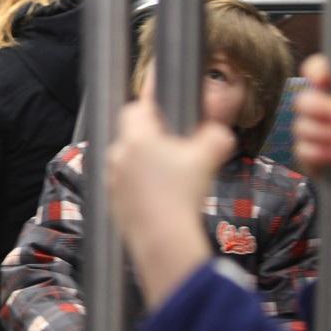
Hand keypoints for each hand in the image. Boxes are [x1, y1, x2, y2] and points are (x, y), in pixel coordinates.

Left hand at [107, 98, 235, 308]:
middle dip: (149, 131)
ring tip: (168, 169)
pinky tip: (158, 193)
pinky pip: (124, 182)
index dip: (150, 99)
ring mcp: (111, 178)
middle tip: (172, 138)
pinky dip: (138, 182)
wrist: (162, 237)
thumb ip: (216, 136)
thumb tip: (219, 134)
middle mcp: (118, 154)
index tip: (158, 93)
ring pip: (126, 158)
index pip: (137, 106)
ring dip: (142, 158)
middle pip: (130, 132)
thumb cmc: (183, 193)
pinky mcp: (112, 201)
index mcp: (136, 137)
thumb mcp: (209, 156)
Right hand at [292, 55, 330, 236]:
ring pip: (300, 125)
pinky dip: (320, 153)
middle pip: (303, 99)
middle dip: (321, 107)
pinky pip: (302, 150)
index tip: (324, 79)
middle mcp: (321, 109)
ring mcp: (311, 132)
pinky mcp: (307, 155)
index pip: (319, 70)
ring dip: (324, 133)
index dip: (316, 70)